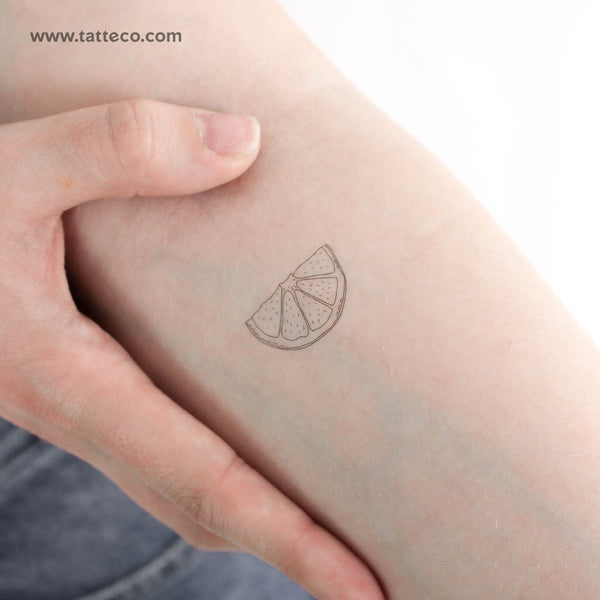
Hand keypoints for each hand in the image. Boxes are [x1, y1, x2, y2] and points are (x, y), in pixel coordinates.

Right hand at [0, 99, 383, 599]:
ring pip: (190, 483)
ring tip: (342, 523)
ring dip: (264, 515)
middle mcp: (84, 409)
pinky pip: (174, 443)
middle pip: (209, 505)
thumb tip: (245, 143)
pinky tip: (268, 449)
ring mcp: (89, 403)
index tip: (366, 591)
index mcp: (67, 380)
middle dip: (295, 549)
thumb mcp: (10, 170)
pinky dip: (228, 469)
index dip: (291, 541)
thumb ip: (116, 148)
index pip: (207, 480)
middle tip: (378, 578)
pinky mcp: (92, 381)